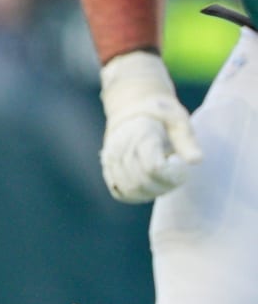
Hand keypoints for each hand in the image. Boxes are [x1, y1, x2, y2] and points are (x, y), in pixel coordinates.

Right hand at [99, 50, 200, 202]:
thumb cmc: (161, 115)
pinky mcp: (108, 169)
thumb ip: (186, 142)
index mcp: (140, 134)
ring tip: (167, 181)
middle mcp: (120, 148)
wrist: (131, 107)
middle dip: (165, 185)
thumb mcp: (179, 121)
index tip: (182, 167)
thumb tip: (196, 161)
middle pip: (141, 181)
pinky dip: (138, 195)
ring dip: (153, 192)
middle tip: (179, 176)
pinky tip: (152, 187)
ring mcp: (111, 159)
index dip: (171, 175)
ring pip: (130, 189)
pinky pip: (120, 192)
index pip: (153, 168)